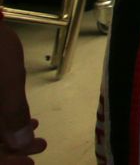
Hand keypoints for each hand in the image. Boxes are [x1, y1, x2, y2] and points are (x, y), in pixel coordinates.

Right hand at [0, 23, 44, 164]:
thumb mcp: (8, 80)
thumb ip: (13, 113)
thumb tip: (22, 145)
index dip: (6, 162)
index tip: (29, 162)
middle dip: (11, 150)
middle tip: (39, 147)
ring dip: (10, 138)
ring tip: (36, 134)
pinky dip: (4, 124)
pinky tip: (26, 121)